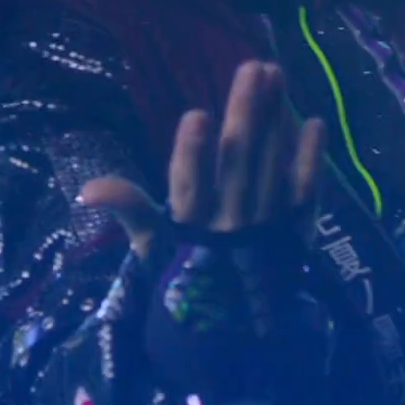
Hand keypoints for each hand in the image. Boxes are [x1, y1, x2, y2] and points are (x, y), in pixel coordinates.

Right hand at [80, 60, 324, 257]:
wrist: (228, 337)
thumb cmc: (181, 279)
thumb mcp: (150, 247)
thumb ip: (129, 209)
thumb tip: (88, 187)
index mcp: (189, 229)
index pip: (189, 188)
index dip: (192, 154)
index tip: (196, 115)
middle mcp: (230, 228)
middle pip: (239, 165)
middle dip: (246, 114)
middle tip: (253, 67)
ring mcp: (267, 230)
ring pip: (271, 169)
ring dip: (276, 121)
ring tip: (276, 75)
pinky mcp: (296, 236)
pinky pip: (307, 197)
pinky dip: (311, 162)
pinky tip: (316, 124)